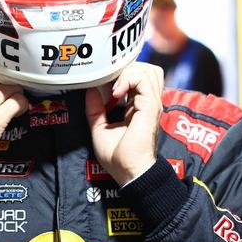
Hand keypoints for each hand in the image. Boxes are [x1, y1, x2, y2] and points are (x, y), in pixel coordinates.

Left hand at [85, 62, 163, 186]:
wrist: (129, 172)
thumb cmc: (118, 156)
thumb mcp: (99, 128)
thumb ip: (95, 108)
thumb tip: (90, 90)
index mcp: (137, 106)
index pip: (138, 77)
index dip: (121, 73)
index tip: (104, 82)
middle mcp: (147, 102)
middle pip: (147, 70)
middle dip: (127, 69)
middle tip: (111, 82)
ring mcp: (151, 103)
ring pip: (148, 70)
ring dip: (128, 72)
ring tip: (115, 87)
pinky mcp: (150, 107)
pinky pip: (144, 80)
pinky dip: (128, 79)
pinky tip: (116, 92)